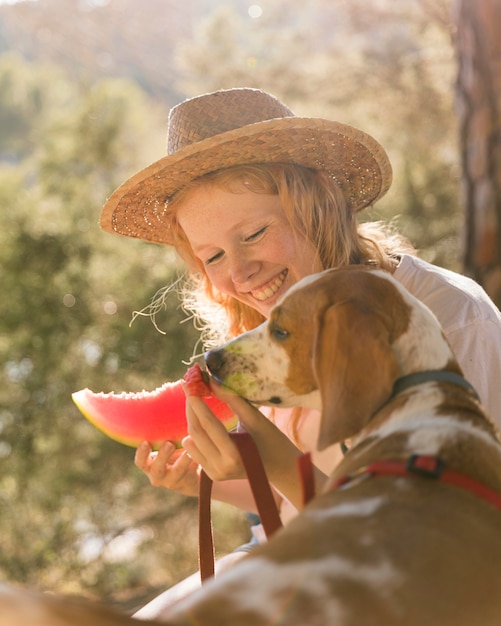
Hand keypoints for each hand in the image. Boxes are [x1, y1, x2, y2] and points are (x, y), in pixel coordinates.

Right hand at [134, 440, 199, 496]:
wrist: (190, 474)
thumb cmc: (172, 454)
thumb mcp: (165, 448)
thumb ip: (162, 437)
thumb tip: (163, 409)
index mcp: (149, 465)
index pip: (140, 462)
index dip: (141, 454)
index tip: (145, 442)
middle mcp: (158, 475)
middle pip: (157, 469)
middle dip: (162, 456)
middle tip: (169, 444)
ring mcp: (173, 480)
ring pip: (177, 472)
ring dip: (183, 461)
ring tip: (189, 450)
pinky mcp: (188, 482)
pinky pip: (192, 472)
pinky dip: (196, 461)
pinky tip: (200, 453)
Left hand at [183, 381, 309, 509]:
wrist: (280, 468)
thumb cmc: (271, 439)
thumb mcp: (254, 418)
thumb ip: (232, 400)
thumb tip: (212, 381)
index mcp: (234, 454)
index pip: (208, 424)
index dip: (197, 403)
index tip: (190, 384)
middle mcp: (221, 467)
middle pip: (196, 432)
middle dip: (191, 408)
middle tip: (189, 387)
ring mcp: (215, 473)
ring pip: (192, 441)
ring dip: (191, 419)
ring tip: (194, 400)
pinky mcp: (212, 474)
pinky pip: (195, 451)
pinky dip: (194, 434)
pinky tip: (197, 419)